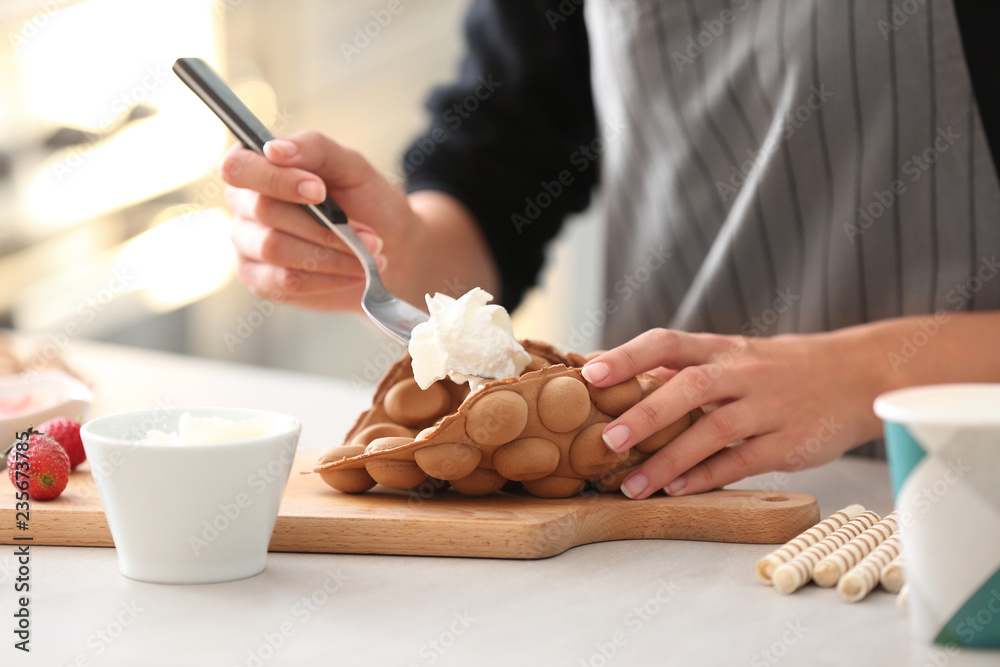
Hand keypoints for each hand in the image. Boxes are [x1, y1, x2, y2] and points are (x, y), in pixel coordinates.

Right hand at [219, 130, 420, 310]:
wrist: (388, 247)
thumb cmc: (364, 200)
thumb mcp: (350, 166)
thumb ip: (314, 149)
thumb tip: (274, 149)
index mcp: (258, 165)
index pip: (239, 167)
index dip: (276, 180)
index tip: (319, 191)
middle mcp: (244, 203)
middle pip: (265, 211)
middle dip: (323, 225)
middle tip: (368, 234)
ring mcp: (247, 244)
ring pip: (275, 248)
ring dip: (331, 254)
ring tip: (369, 254)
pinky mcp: (260, 280)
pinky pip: (286, 281)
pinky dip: (328, 278)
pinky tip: (355, 273)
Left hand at [580, 328, 886, 498]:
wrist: (857, 375)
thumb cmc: (779, 369)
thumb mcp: (734, 356)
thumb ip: (686, 368)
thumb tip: (619, 381)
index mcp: (721, 349)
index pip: (667, 342)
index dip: (627, 356)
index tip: (590, 375)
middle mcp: (742, 373)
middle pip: (690, 387)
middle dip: (646, 413)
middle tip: (606, 440)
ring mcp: (767, 408)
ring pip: (713, 431)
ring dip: (669, 460)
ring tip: (632, 485)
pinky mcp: (789, 443)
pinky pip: (743, 461)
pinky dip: (707, 477)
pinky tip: (678, 491)